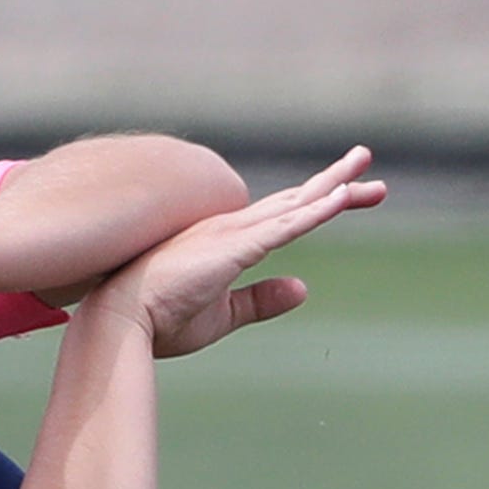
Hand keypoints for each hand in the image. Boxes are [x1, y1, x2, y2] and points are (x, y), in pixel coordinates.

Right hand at [91, 147, 383, 358]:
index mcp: (227, 241)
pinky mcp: (232, 248)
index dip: (319, 203)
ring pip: (295, 205)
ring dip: (334, 187)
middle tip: (369, 164)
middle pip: (296, 200)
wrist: (119, 324)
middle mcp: (231, 226)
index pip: (284, 216)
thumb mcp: (224, 313)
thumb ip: (262, 300)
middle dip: (336, 184)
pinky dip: (313, 212)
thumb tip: (303, 289)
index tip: (352, 194)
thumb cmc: (160, 320)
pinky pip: (283, 227)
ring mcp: (231, 233)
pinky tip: (341, 198)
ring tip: (366, 166)